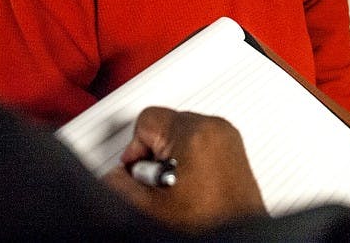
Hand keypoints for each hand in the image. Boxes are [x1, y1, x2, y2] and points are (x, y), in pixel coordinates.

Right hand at [103, 107, 266, 232]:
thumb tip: (112, 174)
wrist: (237, 235)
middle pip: (164, 124)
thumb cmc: (206, 222)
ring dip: (172, 155)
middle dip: (154, 153)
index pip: (146, 119)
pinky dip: (191, 156)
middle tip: (158, 182)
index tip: (140, 172)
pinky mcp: (234, 146)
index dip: (135, 149)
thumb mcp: (150, 206)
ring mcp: (226, 135)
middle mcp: (214, 127)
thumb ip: (120, 184)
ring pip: (182, 132)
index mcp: (193, 132)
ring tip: (177, 186)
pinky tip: (190, 184)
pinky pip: (201, 138)